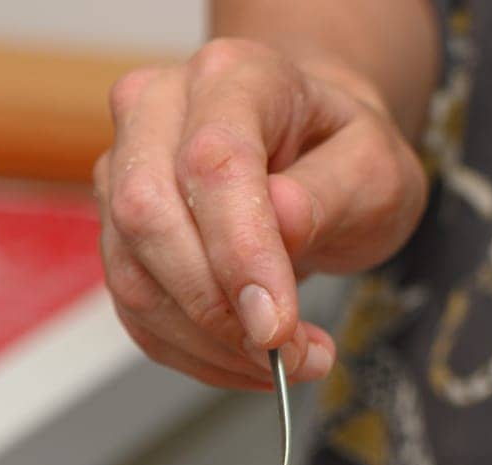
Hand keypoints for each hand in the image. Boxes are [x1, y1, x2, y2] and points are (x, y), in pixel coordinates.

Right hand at [98, 39, 427, 389]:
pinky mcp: (117, 234)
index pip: (213, 161)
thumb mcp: (375, 168)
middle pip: (147, 216)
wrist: (312, 154)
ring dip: (210, 344)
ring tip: (289, 361)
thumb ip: (331, 193)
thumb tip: (281, 222)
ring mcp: (124, 170)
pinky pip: (137, 313)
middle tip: (291, 353)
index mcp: (231, 76)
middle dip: (218, 309)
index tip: (277, 325)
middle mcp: (157, 110)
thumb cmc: (341, 153)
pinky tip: (250, 360)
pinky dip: (196, 354)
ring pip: (134, 278)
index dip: (240, 253)